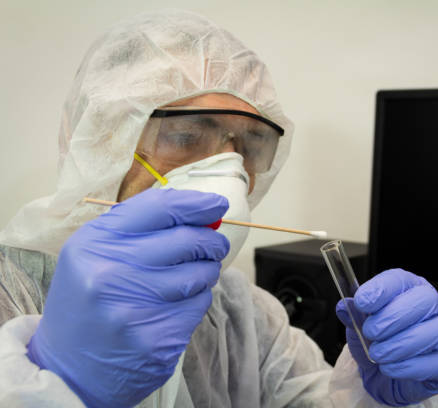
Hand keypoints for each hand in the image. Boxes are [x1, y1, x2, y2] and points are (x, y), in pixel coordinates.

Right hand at [27, 188, 228, 407]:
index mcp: (94, 243)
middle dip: (211, 240)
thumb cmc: (88, 302)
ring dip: (207, 271)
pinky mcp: (156, 340)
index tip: (217, 205)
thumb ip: (139, 229)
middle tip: (215, 245)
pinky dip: (197, 301)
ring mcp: (133, 310)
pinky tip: (178, 305)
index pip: (160, 208)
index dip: (196, 204)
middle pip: (187, 240)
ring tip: (195, 275)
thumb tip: (198, 211)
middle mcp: (110, 274)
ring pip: (199, 274)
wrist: (69, 370)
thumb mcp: (93, 254)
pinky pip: (197, 306)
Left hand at [336, 268, 437, 405]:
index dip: (381, 289)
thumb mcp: (358, 326)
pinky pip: (436, 362)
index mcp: (408, 290)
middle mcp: (429, 308)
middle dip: (393, 317)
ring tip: (377, 353)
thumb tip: (344, 306)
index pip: (400, 279)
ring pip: (435, 331)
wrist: (381, 377)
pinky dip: (408, 366)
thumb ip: (352, 314)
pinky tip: (389, 367)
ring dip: (400, 344)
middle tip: (371, 331)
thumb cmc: (376, 342)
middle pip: (424, 300)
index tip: (362, 302)